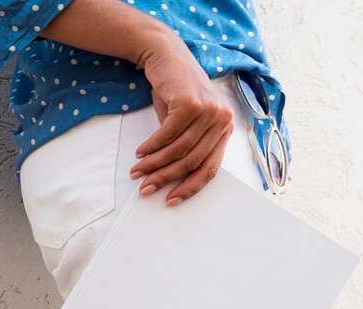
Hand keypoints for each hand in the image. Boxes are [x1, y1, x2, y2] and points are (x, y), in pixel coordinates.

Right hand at [130, 33, 234, 206]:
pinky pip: (167, 135)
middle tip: (147, 188)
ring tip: (138, 171)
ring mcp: (208, 111)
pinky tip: (140, 153)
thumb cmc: (176, 90)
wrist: (166, 54)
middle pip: (192, 162)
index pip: (210, 168)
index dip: (190, 187)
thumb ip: (187, 147)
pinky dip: (151, 147)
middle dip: (166, 178)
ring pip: (178, 151)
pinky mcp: (190, 104)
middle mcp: (221, 121)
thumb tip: (171, 177)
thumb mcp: (187, 122)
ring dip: (154, 164)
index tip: (172, 199)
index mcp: (225, 129)